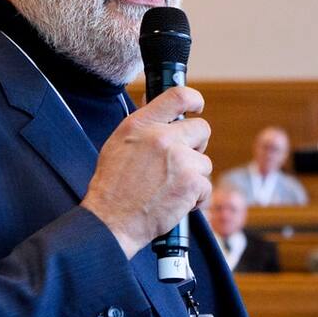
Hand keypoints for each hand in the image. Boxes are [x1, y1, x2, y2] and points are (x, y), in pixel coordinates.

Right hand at [81, 87, 211, 258]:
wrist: (111, 220)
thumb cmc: (112, 186)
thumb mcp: (119, 144)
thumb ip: (142, 126)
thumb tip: (155, 106)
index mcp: (142, 125)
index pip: (177, 96)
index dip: (194, 99)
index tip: (197, 105)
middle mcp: (162, 137)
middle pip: (202, 128)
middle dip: (196, 145)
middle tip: (182, 161)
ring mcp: (179, 159)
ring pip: (204, 162)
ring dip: (193, 176)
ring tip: (170, 188)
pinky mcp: (191, 183)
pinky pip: (206, 186)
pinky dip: (196, 198)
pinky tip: (176, 202)